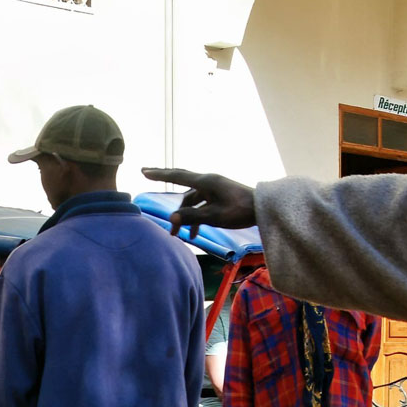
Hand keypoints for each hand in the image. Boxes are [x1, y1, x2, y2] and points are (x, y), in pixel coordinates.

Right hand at [140, 169, 257, 234]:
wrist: (263, 208)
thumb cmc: (240, 211)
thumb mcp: (215, 216)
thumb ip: (192, 217)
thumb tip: (171, 218)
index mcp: (205, 182)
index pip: (177, 176)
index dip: (160, 174)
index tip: (144, 171)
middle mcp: (208, 182)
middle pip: (181, 181)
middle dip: (164, 180)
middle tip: (147, 174)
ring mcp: (214, 188)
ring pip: (191, 199)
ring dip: (184, 215)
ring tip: (178, 235)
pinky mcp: (219, 196)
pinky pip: (201, 204)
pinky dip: (195, 216)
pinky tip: (195, 234)